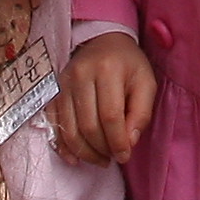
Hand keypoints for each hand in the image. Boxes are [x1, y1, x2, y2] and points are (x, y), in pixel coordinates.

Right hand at [53, 33, 156, 166]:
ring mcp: (63, 84)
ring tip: (100, 159)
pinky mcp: (53, 92)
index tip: (124, 156)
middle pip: (88, 125)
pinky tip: (76, 158)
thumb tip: (129, 143)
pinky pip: (54, 125)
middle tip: (112, 158)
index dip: (117, 142)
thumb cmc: (128, 65)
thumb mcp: (146, 83)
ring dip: (85, 152)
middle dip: (101, 149)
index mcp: (108, 70)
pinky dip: (63, 147)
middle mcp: (81, 75)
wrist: (103, 40)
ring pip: (69, 129)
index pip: (110, 116)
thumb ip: (141, 113)